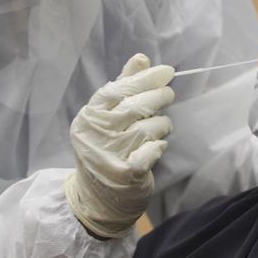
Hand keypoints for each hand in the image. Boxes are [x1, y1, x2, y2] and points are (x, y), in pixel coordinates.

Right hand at [64, 54, 174, 238]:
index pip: (117, 90)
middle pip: (134, 106)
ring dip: (161, 124)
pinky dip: (159, 146)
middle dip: (157, 96)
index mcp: (88, 117)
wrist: (97, 199)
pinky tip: (158, 146)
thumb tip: (141, 58)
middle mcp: (95, 135)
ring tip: (162, 126)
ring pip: (146, 128)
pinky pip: (151, 151)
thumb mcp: (107, 118)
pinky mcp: (125, 174)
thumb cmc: (106, 150)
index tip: (166, 71)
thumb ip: (123, 87)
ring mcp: (109, 155)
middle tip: (169, 94)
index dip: (143, 78)